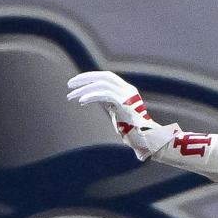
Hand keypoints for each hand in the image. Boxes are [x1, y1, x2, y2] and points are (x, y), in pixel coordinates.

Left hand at [67, 70, 182, 161]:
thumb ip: (109, 104)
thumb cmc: (134, 132)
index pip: (107, 77)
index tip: (76, 83)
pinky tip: (80, 102)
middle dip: (85, 79)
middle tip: (69, 85)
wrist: (147, 141)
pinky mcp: (124, 103)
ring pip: (101, 84)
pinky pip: (104, 94)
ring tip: (70, 96)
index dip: (91, 77)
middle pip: (103, 76)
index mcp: (127, 91)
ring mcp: (127, 96)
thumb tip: (93, 98)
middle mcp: (128, 90)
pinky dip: (91, 96)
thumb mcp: (118, 113)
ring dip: (84, 89)